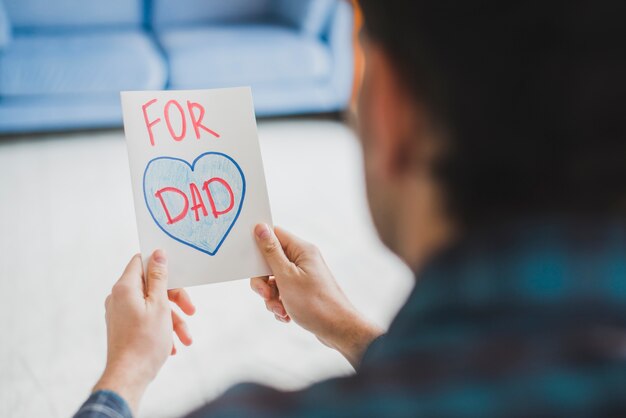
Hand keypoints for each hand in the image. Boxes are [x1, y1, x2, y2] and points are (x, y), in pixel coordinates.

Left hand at [94, 250, 194, 413]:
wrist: (128, 377)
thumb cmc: (144, 342)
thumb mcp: (159, 305)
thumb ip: (159, 278)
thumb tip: (158, 254)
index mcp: (125, 288)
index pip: (140, 261)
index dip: (159, 264)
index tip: (178, 272)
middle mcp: (119, 298)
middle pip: (151, 286)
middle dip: (174, 299)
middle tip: (190, 310)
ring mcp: (120, 313)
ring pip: (152, 306)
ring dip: (172, 319)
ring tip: (185, 338)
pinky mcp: (124, 327)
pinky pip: (146, 319)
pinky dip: (162, 328)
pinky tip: (173, 345)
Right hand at [251, 224, 382, 367]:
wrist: (337, 330)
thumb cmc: (315, 303)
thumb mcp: (286, 276)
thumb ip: (271, 252)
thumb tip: (260, 227)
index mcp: (302, 250)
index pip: (274, 234)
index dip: (259, 245)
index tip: (250, 261)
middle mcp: (303, 260)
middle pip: (270, 261)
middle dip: (264, 281)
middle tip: (267, 295)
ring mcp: (303, 276)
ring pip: (274, 280)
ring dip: (271, 297)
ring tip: (281, 310)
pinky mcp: (303, 291)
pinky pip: (282, 292)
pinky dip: (280, 304)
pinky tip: (287, 315)